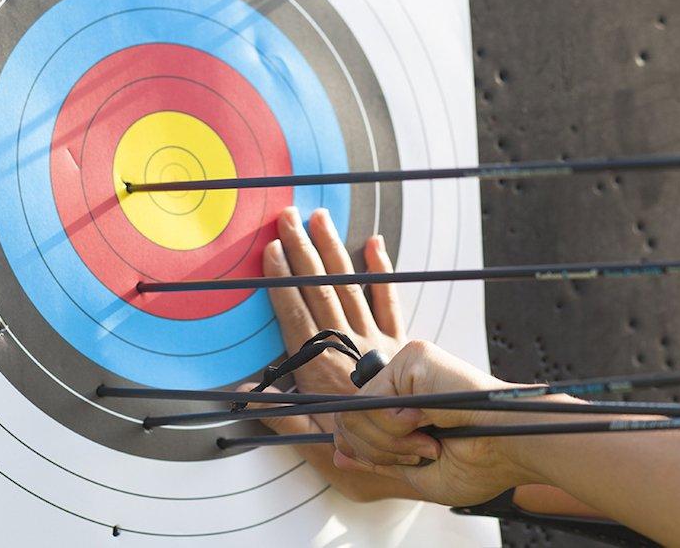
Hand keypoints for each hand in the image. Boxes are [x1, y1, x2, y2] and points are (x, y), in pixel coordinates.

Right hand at [240, 206, 417, 501]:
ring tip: (319, 219)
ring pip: (350, 288)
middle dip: (302, 253)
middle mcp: (350, 351)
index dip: (282, 283)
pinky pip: (390, 302)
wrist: (431, 461)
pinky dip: (381, 273)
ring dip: (333, 252)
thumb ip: (282, 419)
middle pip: (320, 293)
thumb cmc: (370, 461)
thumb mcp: (317, 450)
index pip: (297, 318)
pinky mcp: (400, 346)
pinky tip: (373, 244)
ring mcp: (377, 344)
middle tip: (287, 217)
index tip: (270, 251)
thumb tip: (247, 393)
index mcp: (323, 374)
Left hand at [331, 340, 560, 506]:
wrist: (513, 448)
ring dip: (390, 442)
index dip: (368, 449)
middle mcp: (402, 380)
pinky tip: (429, 423)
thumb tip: (338, 452)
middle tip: (422, 451)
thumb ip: (376, 459)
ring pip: (354, 414)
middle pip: (347, 420)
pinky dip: (397, 426)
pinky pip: (372, 403)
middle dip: (379, 450)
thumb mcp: (416, 468)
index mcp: (404, 402)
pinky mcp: (413, 358)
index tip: (409, 459)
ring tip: (428, 441)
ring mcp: (406, 366)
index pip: (354, 422)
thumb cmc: (481, 462)